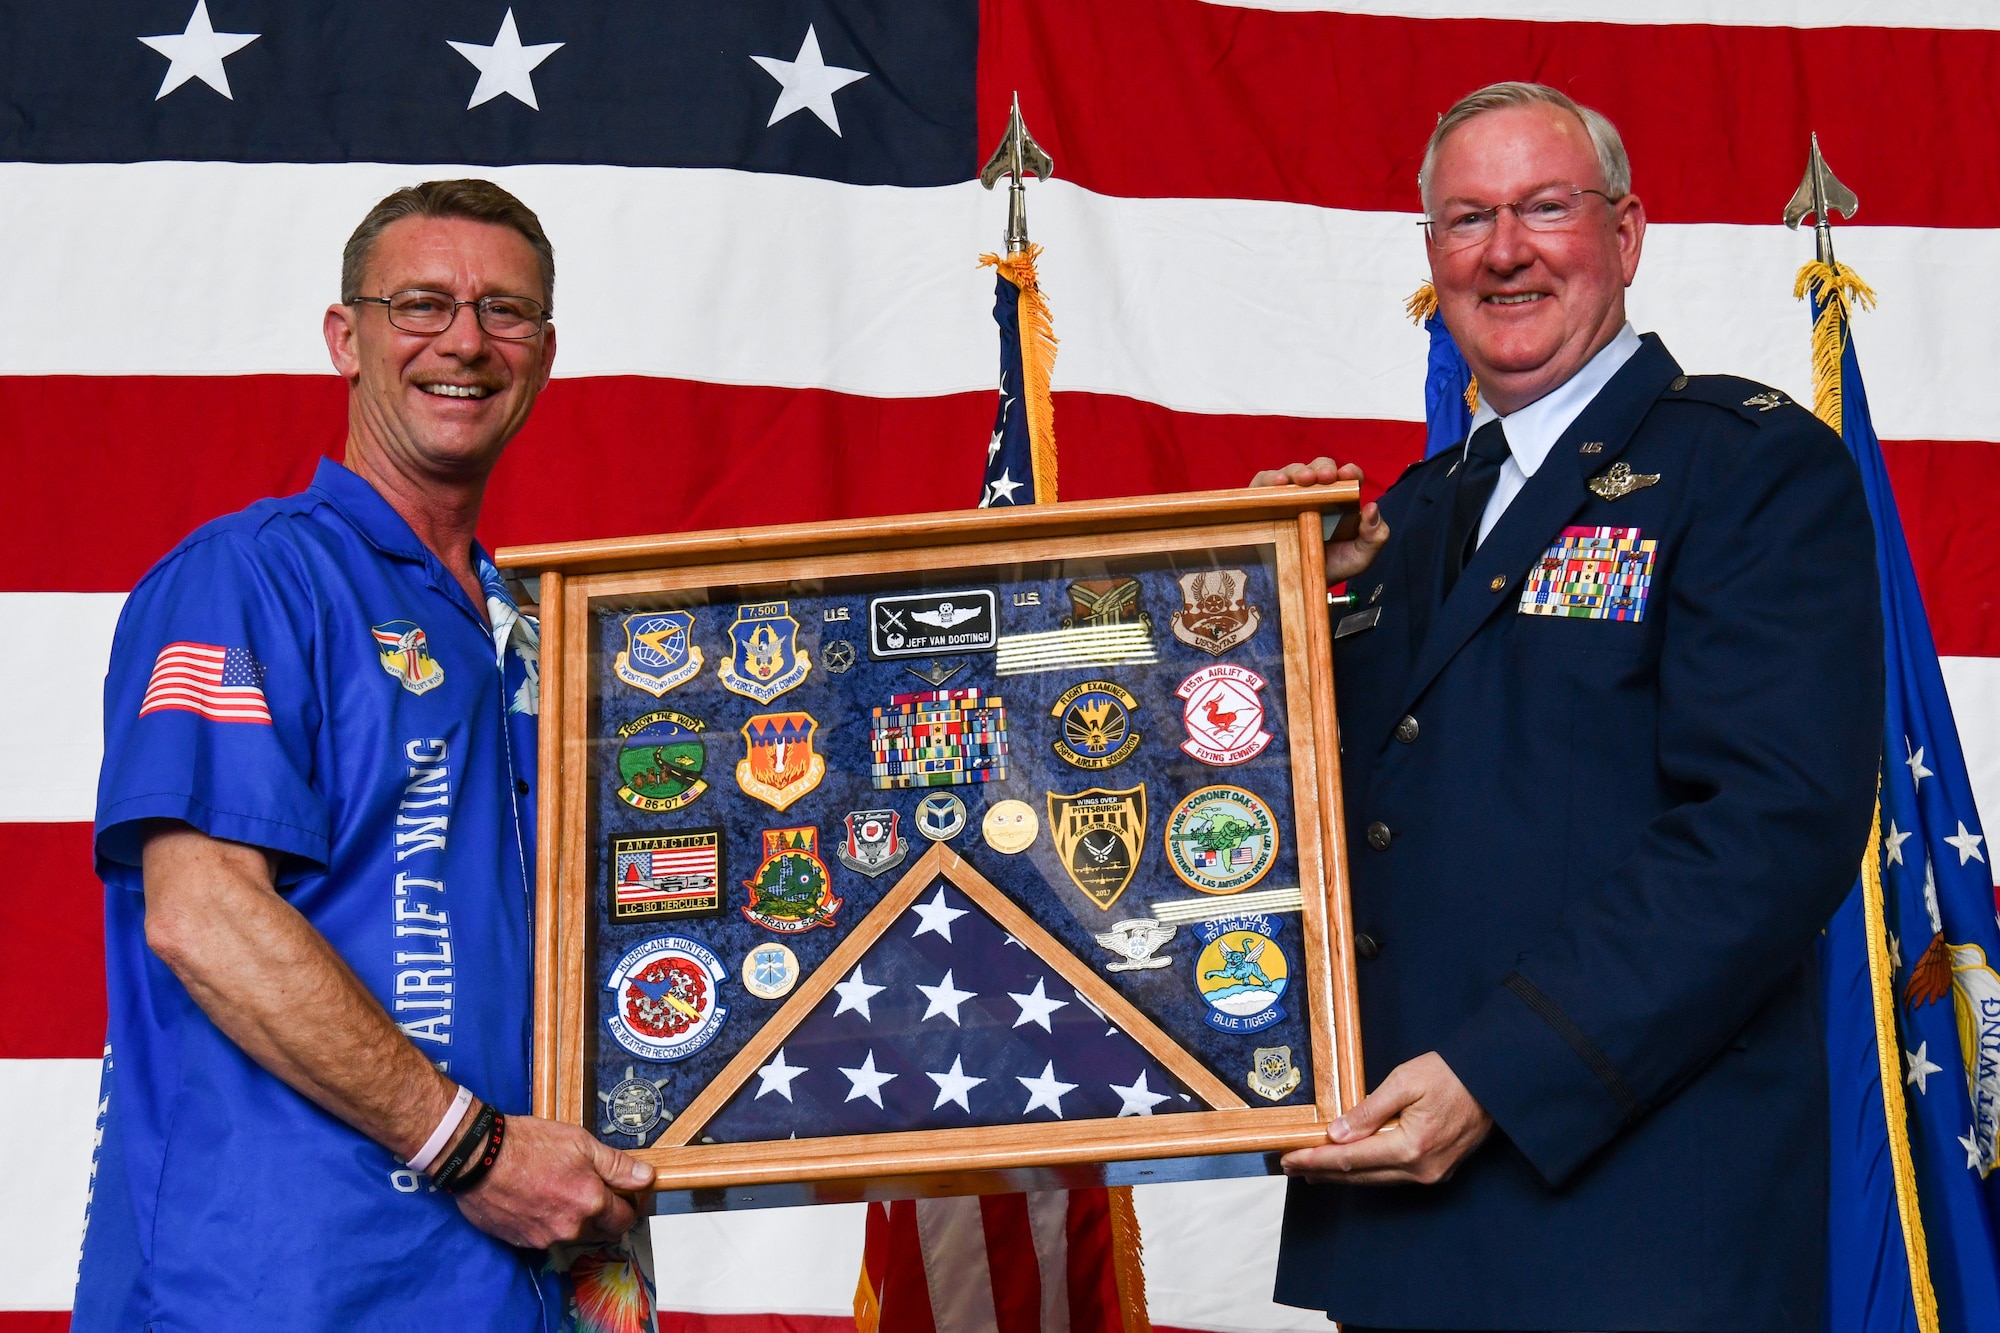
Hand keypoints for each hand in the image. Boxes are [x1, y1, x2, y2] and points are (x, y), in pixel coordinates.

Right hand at [454, 1112, 655, 1247]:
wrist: (479, 1157)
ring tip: (561, 1190)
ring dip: (576, 1219)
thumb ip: (617, 1165)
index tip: (627, 1195)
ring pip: (574, 1234)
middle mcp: (571, 1227)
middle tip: (596, 1190)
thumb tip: (647, 1177)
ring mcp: (545, 1238)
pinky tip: (538, 1200)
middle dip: (605, 1215)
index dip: (630, 1205)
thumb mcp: (580, 1143)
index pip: (625, 1218)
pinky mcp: (522, 1242)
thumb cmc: (529, 1144)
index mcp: (591, 1201)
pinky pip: (546, 1237)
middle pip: (602, 1231)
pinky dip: (548, 1223)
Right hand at [1247, 457, 1388, 582]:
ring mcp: (1287, 496)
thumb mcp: (1359, 557)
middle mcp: (1313, 493)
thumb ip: (1375, 536)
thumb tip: (1371, 508)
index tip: (1347, 475)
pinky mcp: (1263, 502)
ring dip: (1297, 471)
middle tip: (1324, 477)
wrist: (1298, 589)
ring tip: (1302, 480)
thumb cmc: (1330, 569)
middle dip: (1322, 468)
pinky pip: (1263, 483)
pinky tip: (1278, 485)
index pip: (1346, 478)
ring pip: (1291, 472)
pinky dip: (1269, 480)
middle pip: (1318, 468)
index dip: (1348, 472)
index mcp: (1339, 501)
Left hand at [1279, 1052, 1491, 1185]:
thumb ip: (1368, 1111)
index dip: (1317, 1158)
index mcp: (1411, 1147)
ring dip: (1341, 1174)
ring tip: (1311, 1169)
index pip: (1351, 1158)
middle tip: (1290, 1165)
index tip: (1289, 1158)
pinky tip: (1348, 1166)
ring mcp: (1431, 1174)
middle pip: (1359, 1175)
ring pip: (1374, 1179)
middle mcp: (1421, 1169)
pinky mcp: (1437, 1170)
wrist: (1494, 1083)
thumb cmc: (1451, 1075)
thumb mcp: (1404, 1081)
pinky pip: (1391, 1175)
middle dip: (1322, 1170)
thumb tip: (1336, 1134)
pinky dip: (1365, 1171)